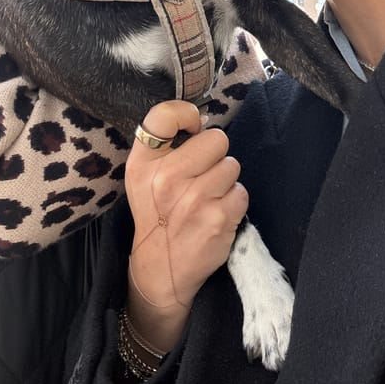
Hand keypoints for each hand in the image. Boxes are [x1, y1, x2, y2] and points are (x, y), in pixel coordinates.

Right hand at [125, 100, 247, 349]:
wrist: (161, 269)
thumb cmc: (156, 213)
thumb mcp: (143, 176)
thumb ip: (165, 145)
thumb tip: (201, 120)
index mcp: (144, 164)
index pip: (164, 115)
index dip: (185, 114)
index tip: (192, 128)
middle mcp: (166, 179)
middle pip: (216, 138)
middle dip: (215, 155)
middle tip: (201, 176)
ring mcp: (194, 199)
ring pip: (232, 165)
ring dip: (225, 180)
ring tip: (207, 197)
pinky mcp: (219, 218)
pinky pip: (241, 191)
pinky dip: (234, 202)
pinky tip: (216, 213)